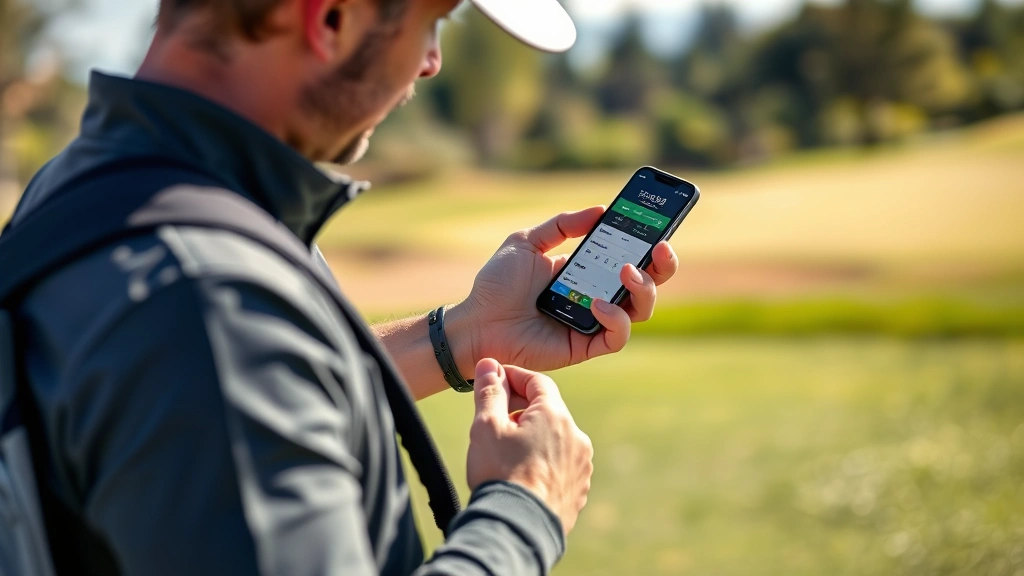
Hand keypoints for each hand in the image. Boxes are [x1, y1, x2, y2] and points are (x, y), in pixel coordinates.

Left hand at [452, 207, 678, 372]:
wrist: (476, 322)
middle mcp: (598, 295)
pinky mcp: (586, 345)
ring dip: (643, 289)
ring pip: (640, 309)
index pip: (631, 256)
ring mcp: (594, 322)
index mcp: (587, 270)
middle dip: (663, 266)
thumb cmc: (497, 284)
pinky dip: (617, 319)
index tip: (660, 226)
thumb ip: (563, 225)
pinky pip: (617, 336)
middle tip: (661, 248)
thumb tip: (601, 210)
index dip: (651, 243)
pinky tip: (599, 304)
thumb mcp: (528, 241)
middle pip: (648, 283)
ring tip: (627, 272)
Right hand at [467, 359, 592, 534]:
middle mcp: (576, 437)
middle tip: (495, 416)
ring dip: (534, 437)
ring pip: (556, 439)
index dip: (513, 377)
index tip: (495, 380)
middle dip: (521, 408)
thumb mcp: (486, 427)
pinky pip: (561, 465)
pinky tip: (522, 474)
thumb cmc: (500, 473)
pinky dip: (543, 462)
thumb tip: (489, 364)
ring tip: (506, 450)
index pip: (537, 382)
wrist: (517, 528)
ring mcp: (581, 466)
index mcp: (556, 416)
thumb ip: (489, 391)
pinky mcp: (579, 490)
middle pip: (548, 410)